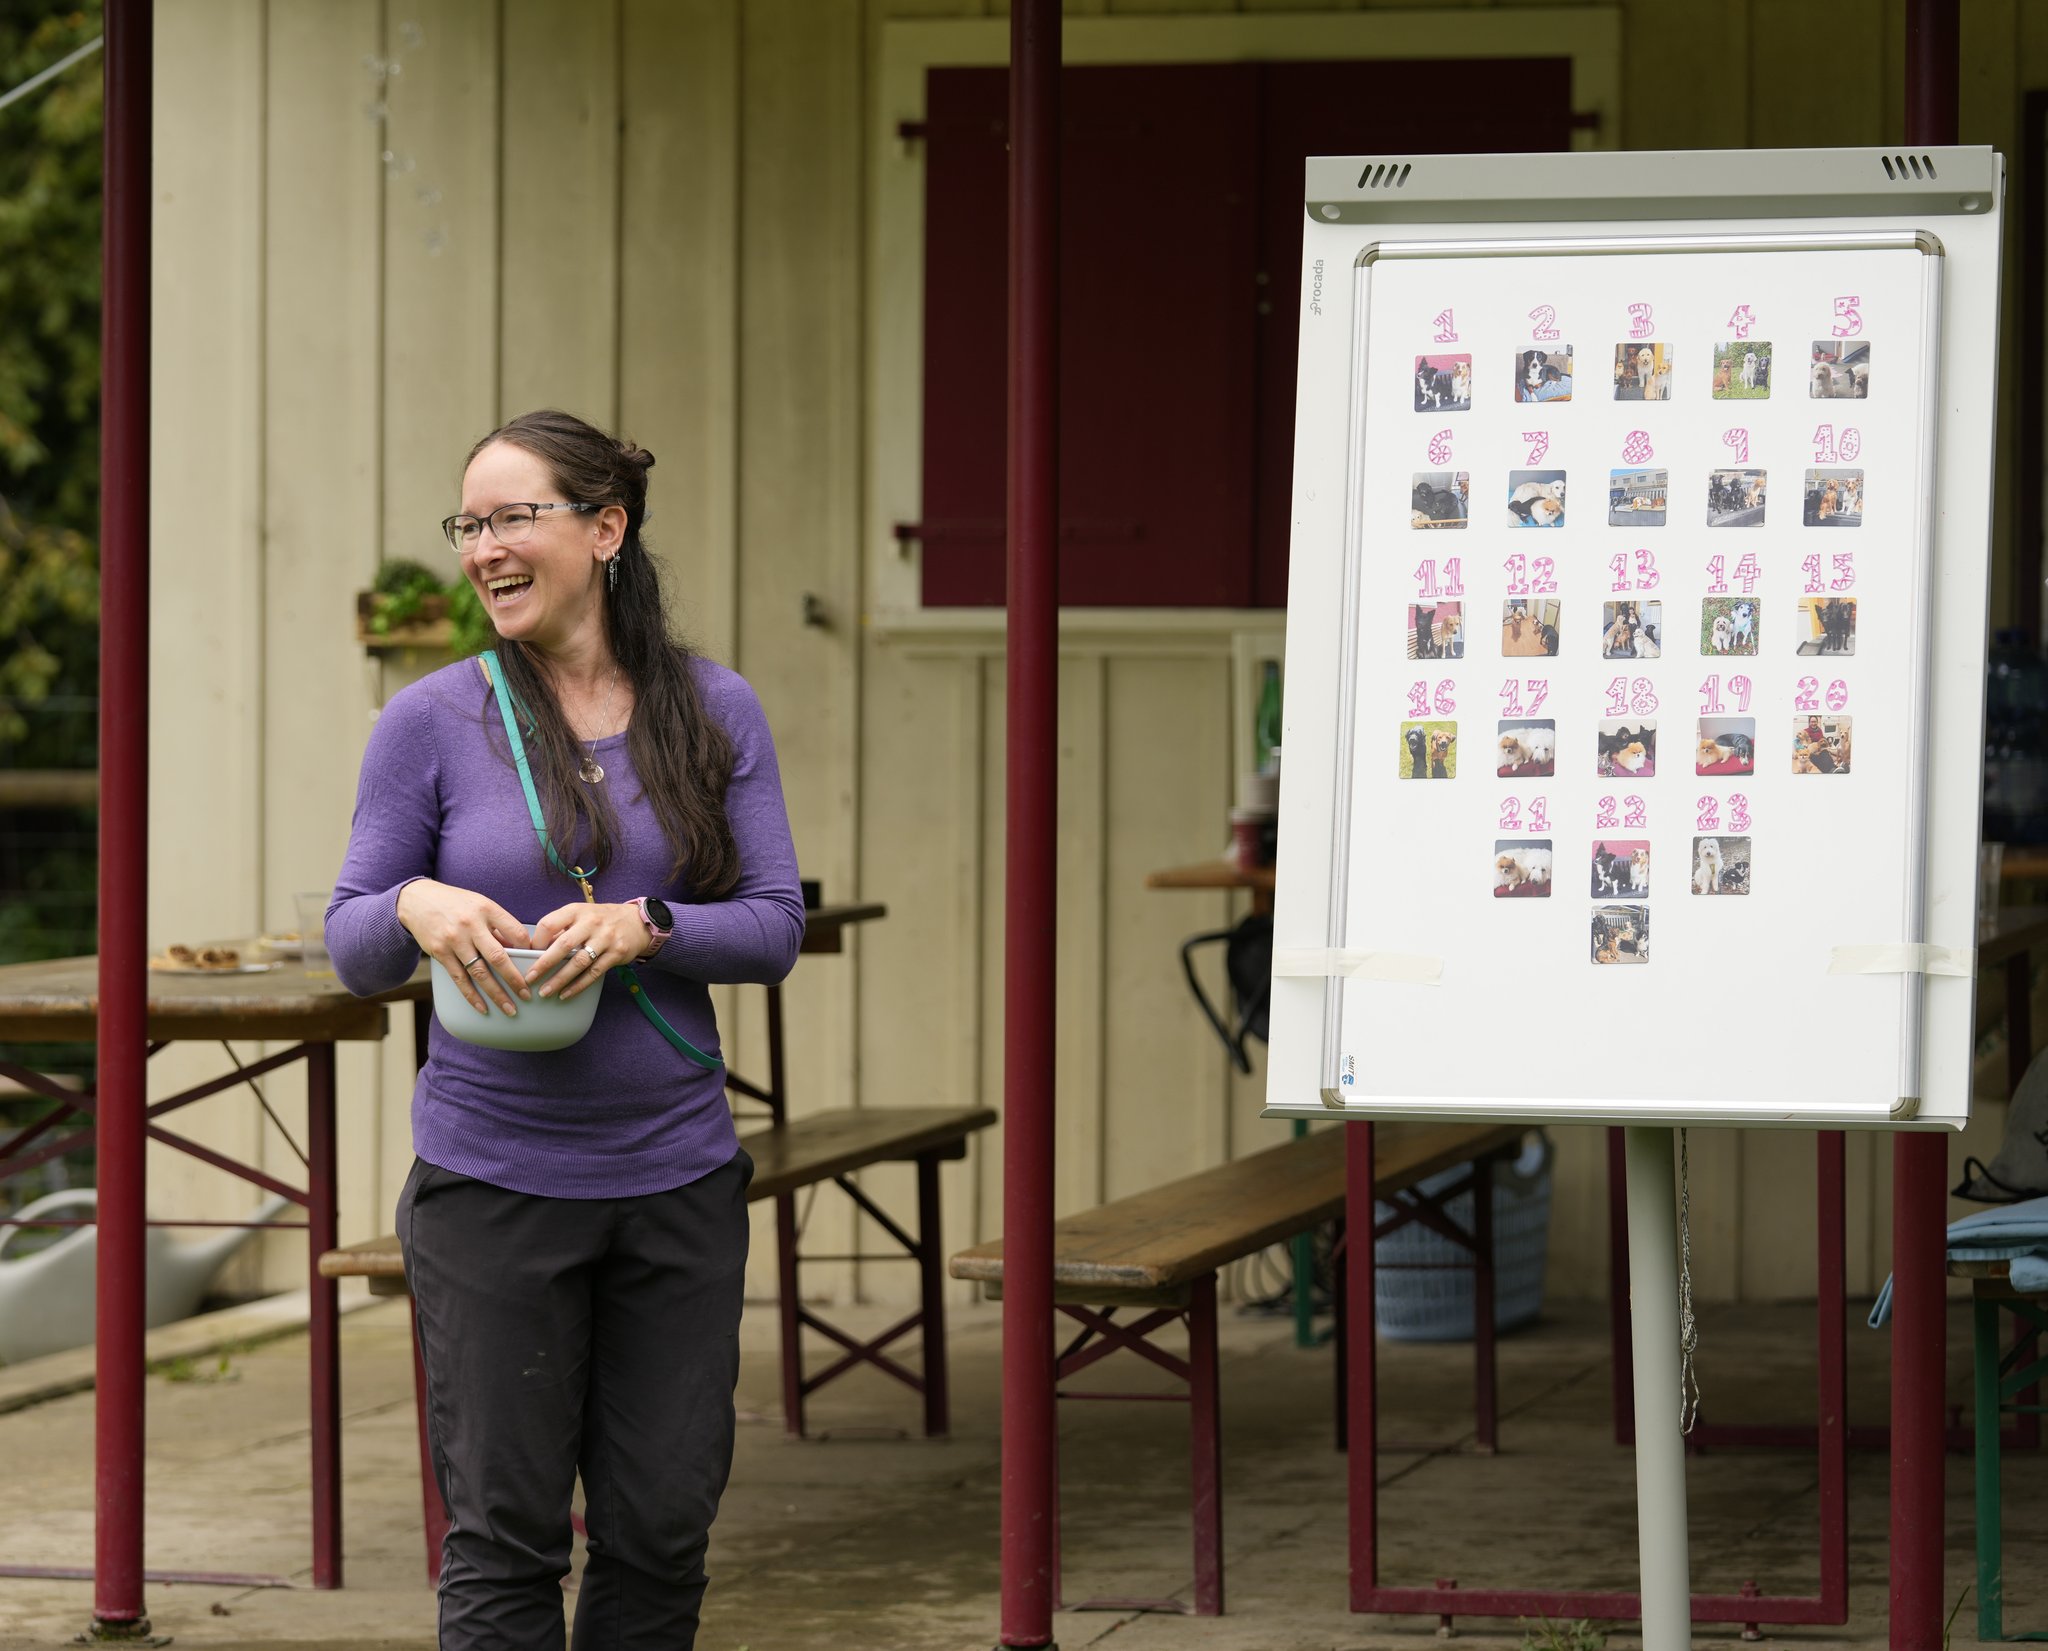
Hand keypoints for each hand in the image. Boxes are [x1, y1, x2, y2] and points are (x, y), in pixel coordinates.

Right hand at [397, 881, 531, 1016]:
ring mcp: (454, 940)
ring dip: (496, 994)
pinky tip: (483, 1007)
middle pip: (498, 957)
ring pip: (479, 972)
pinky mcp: (440, 953)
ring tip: (510, 1009)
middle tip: (527, 995)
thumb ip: (499, 926)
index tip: (536, 963)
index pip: (516, 932)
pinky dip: (472, 995)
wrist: (417, 900)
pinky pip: (459, 979)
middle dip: (515, 980)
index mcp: (487, 909)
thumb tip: (520, 949)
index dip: (529, 950)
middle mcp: (471, 925)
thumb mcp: (481, 905)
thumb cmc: (456, 903)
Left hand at [527, 902, 649, 1001]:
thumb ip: (561, 930)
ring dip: (560, 979)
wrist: (637, 921)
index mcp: (576, 911)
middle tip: (530, 979)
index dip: (536, 941)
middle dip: (544, 964)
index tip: (528, 955)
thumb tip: (536, 949)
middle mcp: (591, 923)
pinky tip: (565, 994)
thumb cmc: (602, 919)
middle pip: (563, 945)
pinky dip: (578, 986)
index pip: (549, 924)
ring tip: (546, 991)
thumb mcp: (581, 915)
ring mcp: (605, 938)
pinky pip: (594, 973)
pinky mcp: (616, 953)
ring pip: (578, 962)